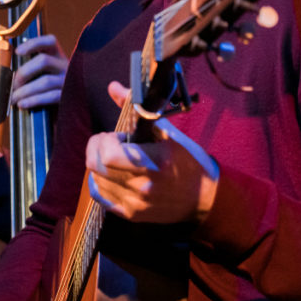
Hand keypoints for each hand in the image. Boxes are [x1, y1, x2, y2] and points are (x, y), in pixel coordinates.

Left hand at [11, 34, 67, 111]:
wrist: (66, 109)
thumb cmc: (48, 90)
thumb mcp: (43, 74)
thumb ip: (29, 70)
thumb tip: (6, 73)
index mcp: (58, 57)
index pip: (50, 42)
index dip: (33, 44)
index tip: (17, 51)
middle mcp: (65, 66)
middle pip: (44, 60)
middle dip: (23, 73)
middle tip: (12, 84)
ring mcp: (68, 81)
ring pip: (46, 81)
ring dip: (25, 90)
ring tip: (13, 98)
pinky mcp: (68, 96)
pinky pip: (50, 96)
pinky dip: (33, 100)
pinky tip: (22, 104)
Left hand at [85, 81, 219, 222]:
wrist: (205, 198)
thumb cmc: (188, 161)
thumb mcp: (168, 133)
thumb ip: (138, 109)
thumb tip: (112, 86)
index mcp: (156, 162)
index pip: (108, 154)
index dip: (104, 140)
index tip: (117, 135)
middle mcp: (144, 185)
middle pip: (95, 166)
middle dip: (96, 148)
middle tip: (110, 143)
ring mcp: (136, 203)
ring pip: (95, 180)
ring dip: (99, 165)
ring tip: (117, 160)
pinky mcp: (131, 214)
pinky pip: (100, 196)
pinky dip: (100, 181)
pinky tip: (112, 175)